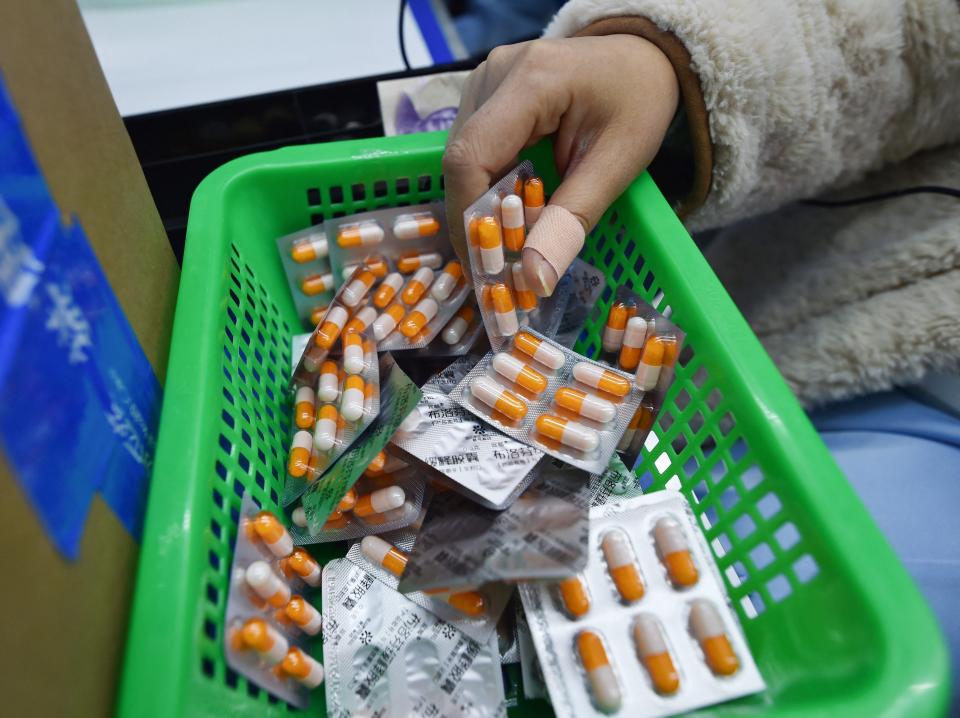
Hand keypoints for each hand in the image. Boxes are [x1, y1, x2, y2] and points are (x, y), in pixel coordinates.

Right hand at [443, 35, 678, 294]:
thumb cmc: (638, 101)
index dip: (469, 217)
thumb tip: (534, 280)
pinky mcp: (484, 93)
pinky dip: (487, 189)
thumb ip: (572, 220)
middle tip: (500, 269)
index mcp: (531, 80)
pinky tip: (509, 214)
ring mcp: (484, 80)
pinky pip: (473, 151)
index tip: (485, 265)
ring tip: (508, 246)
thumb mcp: (618, 163)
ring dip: (480, 208)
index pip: (471, 156)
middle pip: (460, 161)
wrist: (642, 57)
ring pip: (461, 160)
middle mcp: (495, 73)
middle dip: (476, 221)